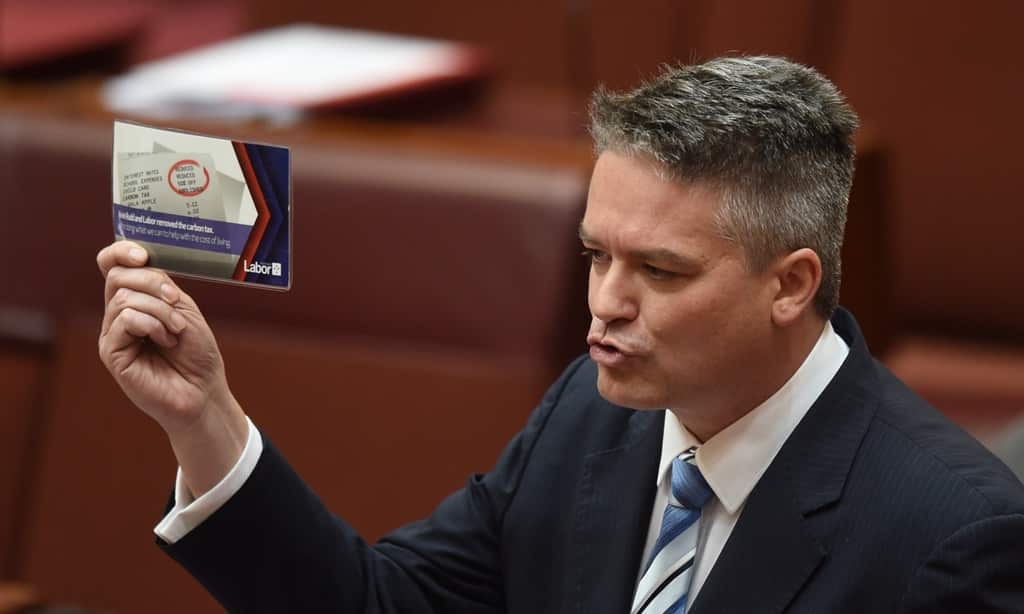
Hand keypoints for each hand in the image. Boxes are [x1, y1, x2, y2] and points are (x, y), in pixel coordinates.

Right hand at [97, 241, 247, 495]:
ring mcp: (112, 334)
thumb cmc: (197, 354)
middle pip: (118, 276)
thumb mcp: (183, 310)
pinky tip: (166, 341)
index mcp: (135, 300)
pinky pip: (124, 320)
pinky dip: (152, 324)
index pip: (112, 265)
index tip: (142, 254)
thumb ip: (159, 286)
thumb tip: (134, 263)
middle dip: (153, 283)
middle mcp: (118, 315)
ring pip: (125, 298)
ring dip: (161, 311)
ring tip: (176, 332)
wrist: (203, 391)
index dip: (120, 251)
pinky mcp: (111, 353)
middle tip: (176, 303)